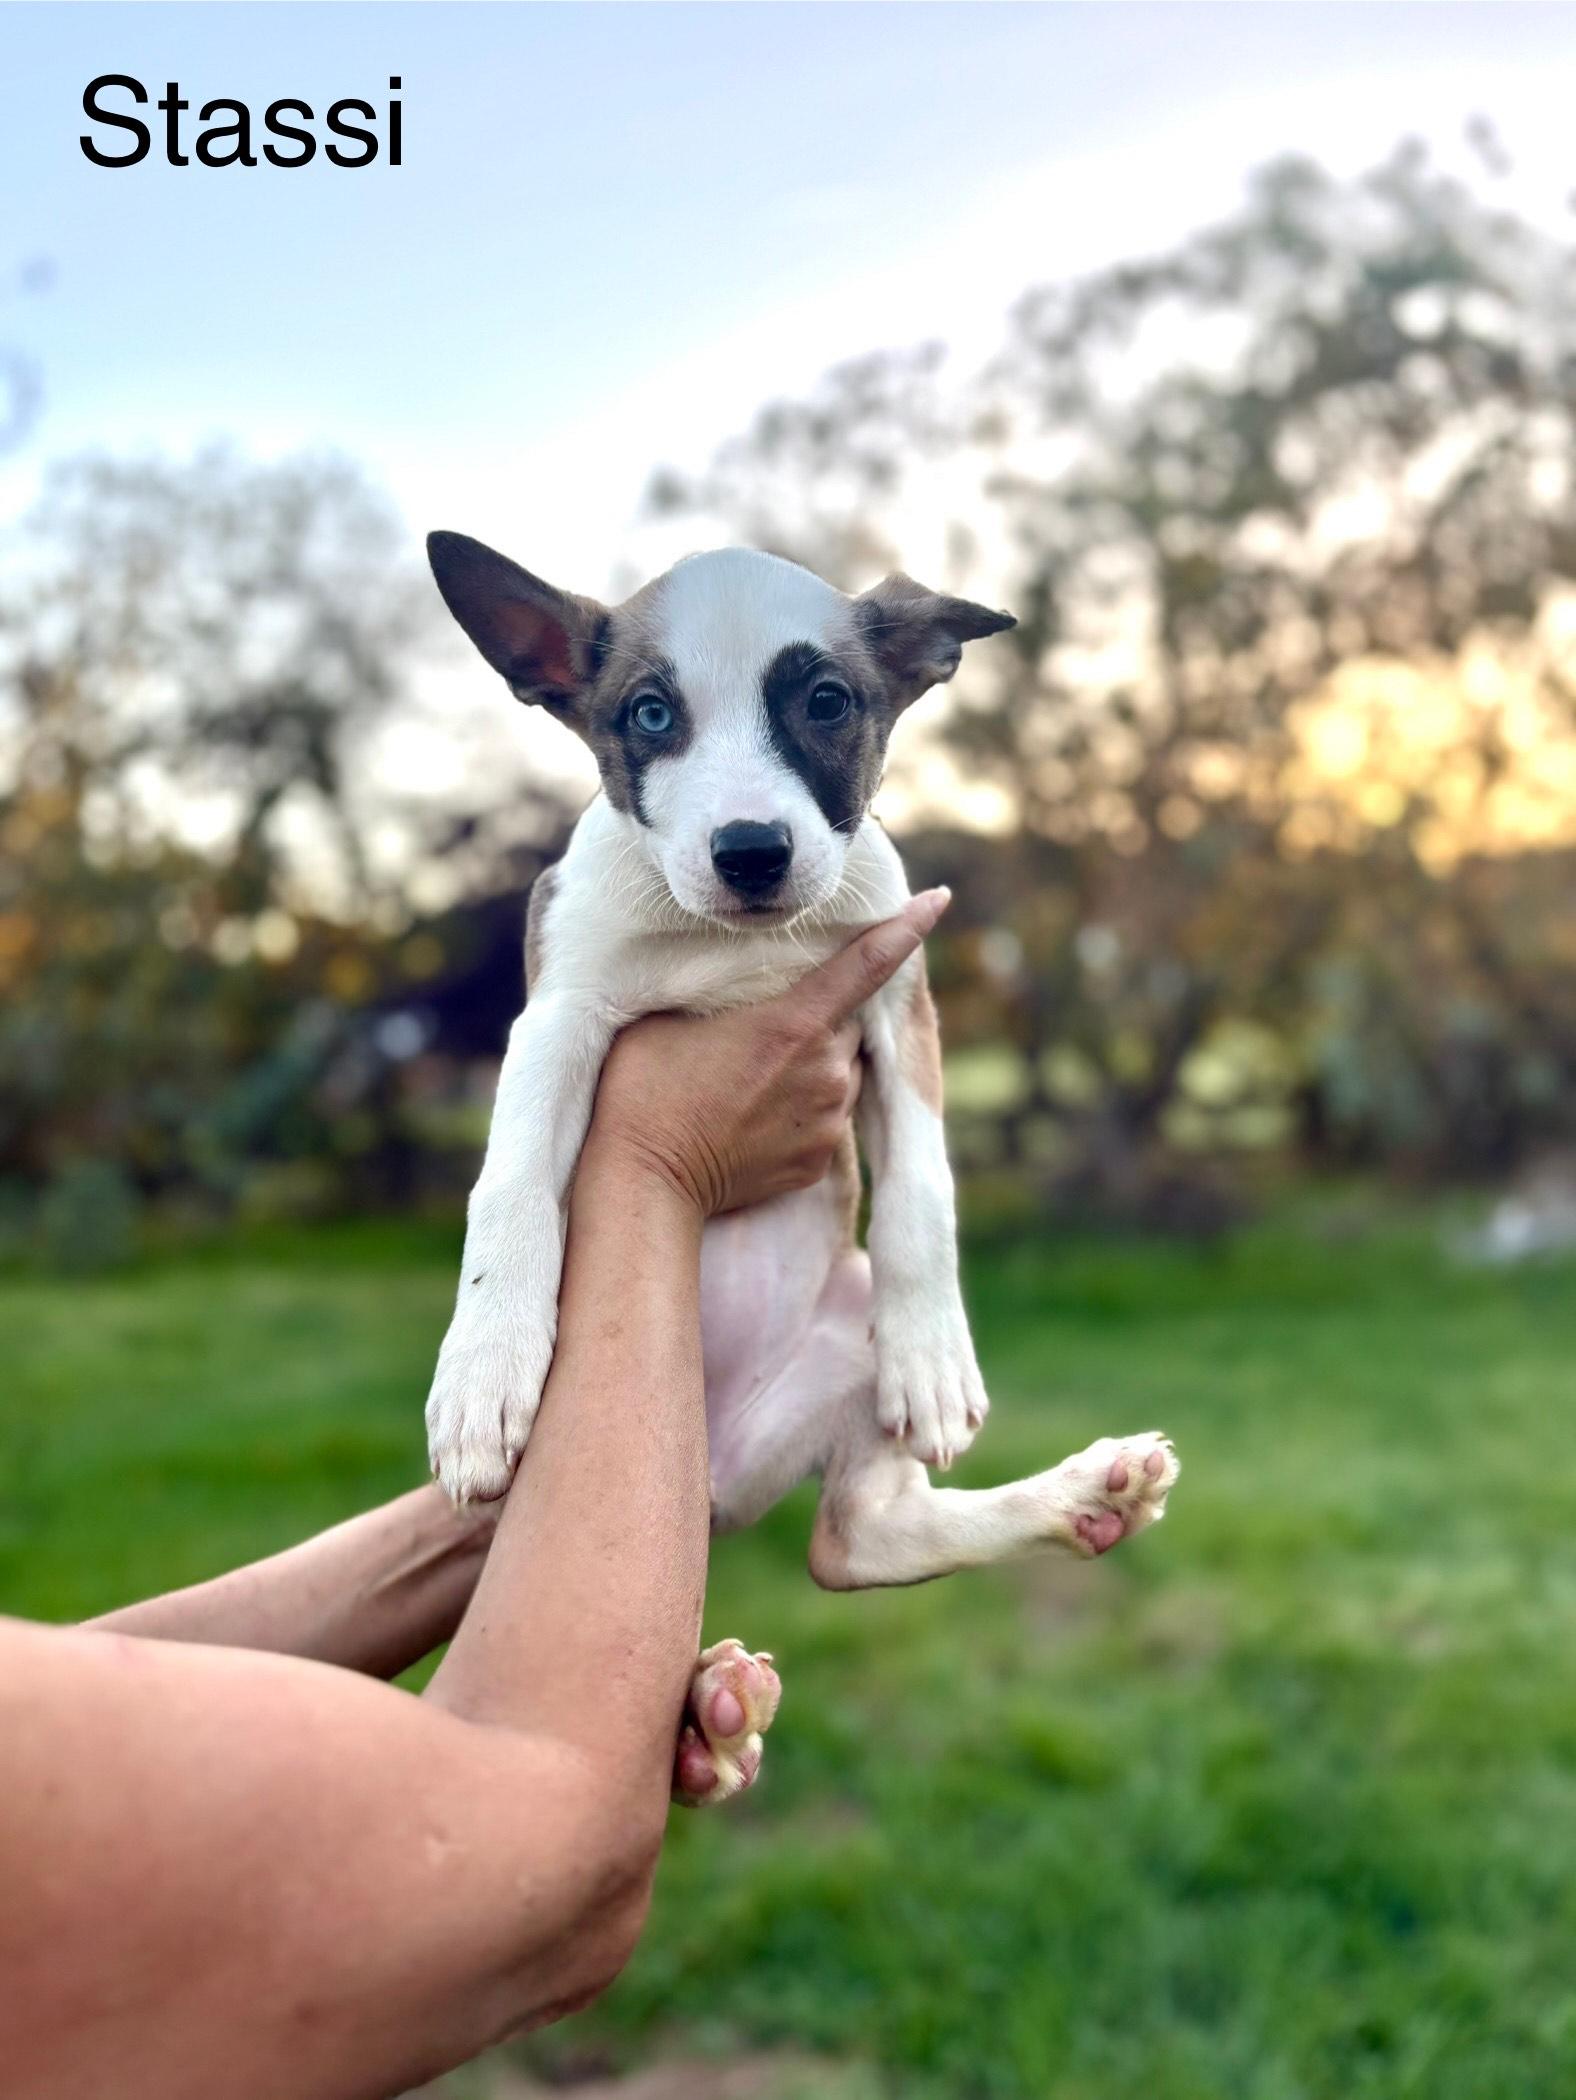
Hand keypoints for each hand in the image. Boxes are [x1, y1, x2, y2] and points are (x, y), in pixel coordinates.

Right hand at [586, 889, 950, 1217]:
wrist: (645, 1181)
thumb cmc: (644, 1086)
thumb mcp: (673, 1011)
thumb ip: (724, 986)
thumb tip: (738, 972)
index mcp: (795, 1022)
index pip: (867, 964)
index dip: (906, 928)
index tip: (937, 899)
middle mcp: (826, 1069)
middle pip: (849, 1024)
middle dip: (822, 1019)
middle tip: (767, 1030)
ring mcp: (829, 1120)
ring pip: (841, 1073)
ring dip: (814, 1067)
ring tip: (754, 1080)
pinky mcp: (819, 1163)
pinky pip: (827, 1120)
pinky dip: (804, 1112)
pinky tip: (754, 1117)